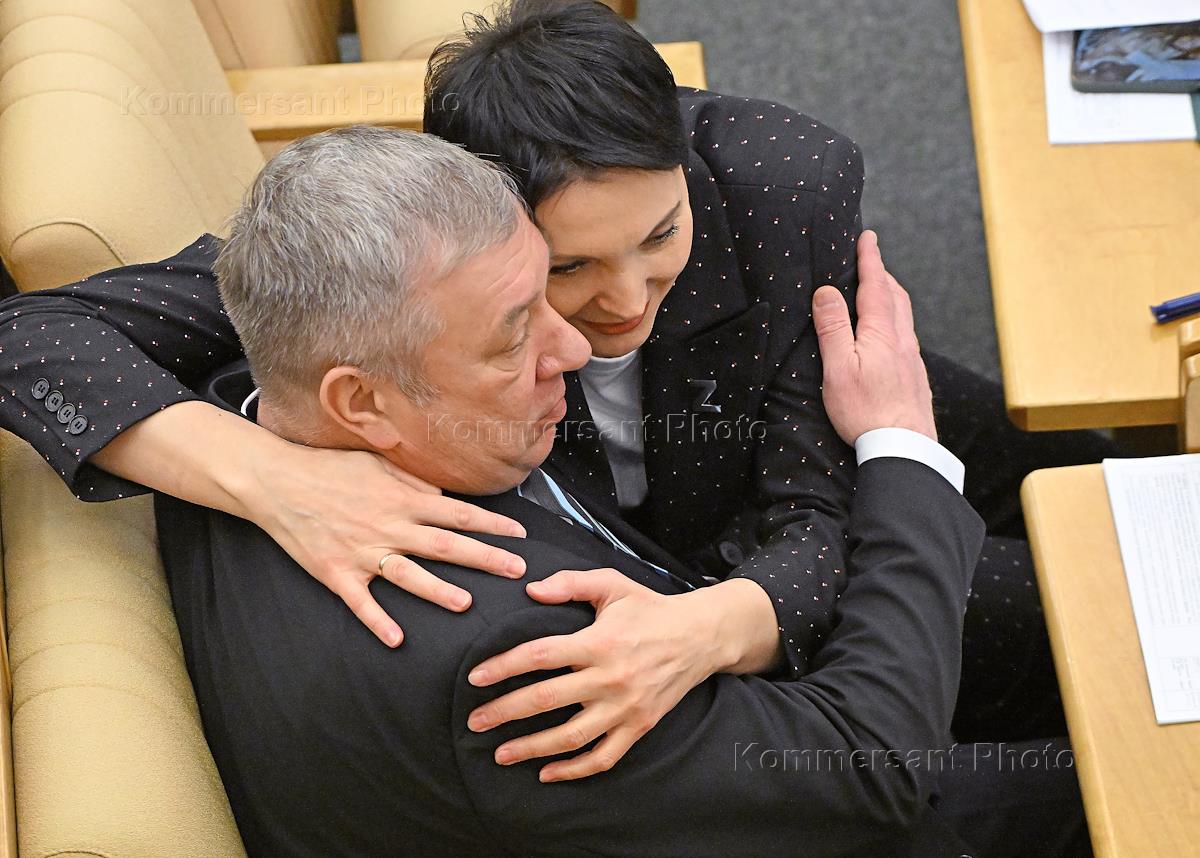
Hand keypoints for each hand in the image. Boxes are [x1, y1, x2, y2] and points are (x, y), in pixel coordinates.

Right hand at [248, 443, 526, 646]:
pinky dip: (377, 621)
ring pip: (408, 575)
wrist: (277, 481)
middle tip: (516, 570)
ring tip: (466, 603)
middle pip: (444, 544)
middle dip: (484, 557)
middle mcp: (388, 525)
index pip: (458, 513)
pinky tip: (397, 640)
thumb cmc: (331, 469)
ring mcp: (362, 551)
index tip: (520, 534)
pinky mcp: (336, 572)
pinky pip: (360, 601)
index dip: (492, 524)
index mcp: (402, 498)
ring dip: (438, 590)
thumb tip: (445, 495)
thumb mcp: (378, 465)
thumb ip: (413, 482)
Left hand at [466, 571, 775, 781]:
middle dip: (505, 712)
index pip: (540, 655)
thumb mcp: (612, 584)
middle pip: (546, 700)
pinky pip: (603, 757)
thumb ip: (570, 583)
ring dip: (532, 748)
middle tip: (475, 722)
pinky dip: (574, 770)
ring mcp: (626, 707)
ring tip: (501, 753)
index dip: (504, 667)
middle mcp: (611, 677)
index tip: (475, 678)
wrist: (700, 637)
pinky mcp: (639, 727)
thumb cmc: (649, 608)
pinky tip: (546, 772)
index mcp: (600, 641)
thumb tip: (530, 590)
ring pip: (571, 736)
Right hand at [811, 230, 935, 444]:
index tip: (868, 237)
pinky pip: (907, 336)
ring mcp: (912, 359)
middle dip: (883, 274)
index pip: (876, 286)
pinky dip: (896, 321)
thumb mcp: (838, 369)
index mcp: (882, 333)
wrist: (904, 448)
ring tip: (879, 292)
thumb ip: (833, 328)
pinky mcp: (915, 377)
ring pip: (904, 317)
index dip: (871, 259)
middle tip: (871, 261)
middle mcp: (903, 341)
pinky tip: (889, 336)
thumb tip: (826, 291)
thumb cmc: (866, 413)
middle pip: (896, 296)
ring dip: (891, 297)